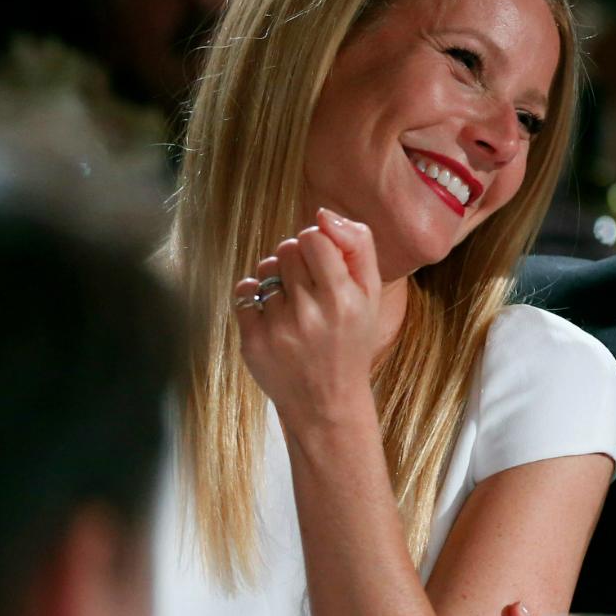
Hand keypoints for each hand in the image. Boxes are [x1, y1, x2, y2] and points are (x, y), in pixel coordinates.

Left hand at [233, 208, 382, 424]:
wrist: (327, 401)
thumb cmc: (351, 340)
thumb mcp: (371, 294)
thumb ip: (358, 246)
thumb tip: (323, 214)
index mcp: (344, 298)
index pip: (313, 237)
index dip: (316, 245)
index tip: (323, 266)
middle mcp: (311, 313)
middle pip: (287, 249)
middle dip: (296, 262)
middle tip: (309, 289)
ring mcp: (279, 328)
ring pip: (265, 269)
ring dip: (276, 279)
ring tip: (292, 304)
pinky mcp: (253, 341)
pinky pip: (244, 292)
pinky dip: (255, 299)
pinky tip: (273, 318)